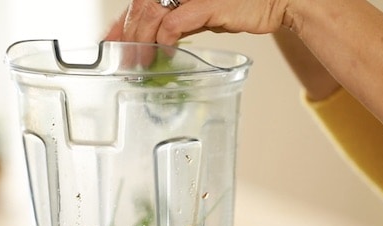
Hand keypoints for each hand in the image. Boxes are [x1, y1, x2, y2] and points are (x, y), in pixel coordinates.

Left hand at [105, 0, 289, 44]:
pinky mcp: (206, 4)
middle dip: (127, 36)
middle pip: (139, 7)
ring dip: (141, 41)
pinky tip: (163, 53)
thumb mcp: (200, 15)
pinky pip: (174, 23)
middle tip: (122, 60)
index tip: (109, 43)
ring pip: (151, 14)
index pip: (138, 3)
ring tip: (140, 62)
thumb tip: (151, 41)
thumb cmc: (238, 8)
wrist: (273, 1)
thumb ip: (176, 23)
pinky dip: (164, 40)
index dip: (120, 23)